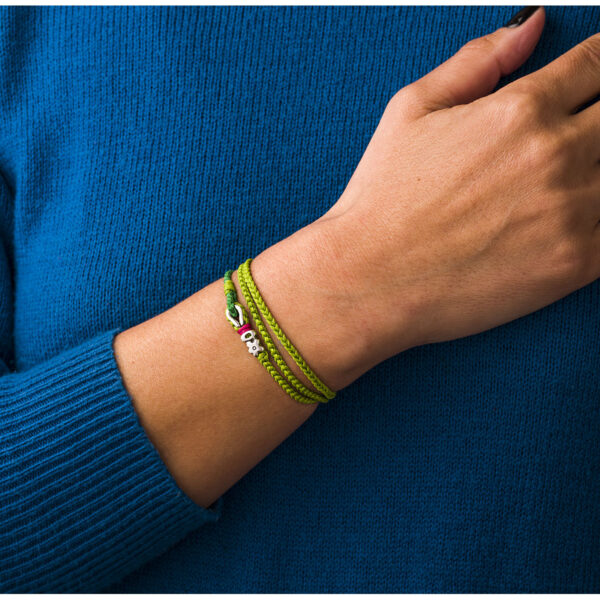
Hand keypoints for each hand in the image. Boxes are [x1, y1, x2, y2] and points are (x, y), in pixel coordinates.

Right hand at [307, 7, 599, 376]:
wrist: (370, 279)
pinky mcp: (575, 263)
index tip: (597, 74)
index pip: (599, 61)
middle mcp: (554, 154)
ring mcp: (571, 211)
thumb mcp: (411, 111)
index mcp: (518, 110)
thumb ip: (477, 61)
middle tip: (584, 127)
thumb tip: (531, 25)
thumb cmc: (382, 201)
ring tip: (573, 172)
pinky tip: (583, 211)